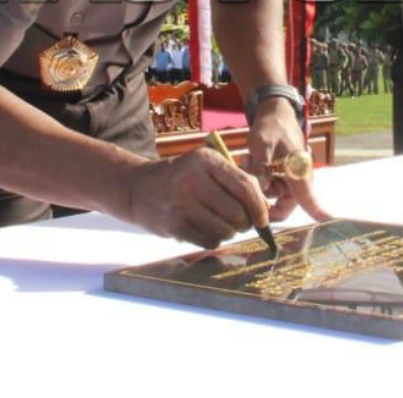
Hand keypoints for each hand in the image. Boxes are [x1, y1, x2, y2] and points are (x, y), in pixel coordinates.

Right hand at [124, 149, 269, 247]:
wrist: (138, 188)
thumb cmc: (180, 177)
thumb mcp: (205, 166)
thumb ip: (235, 179)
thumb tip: (264, 206)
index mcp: (206, 160)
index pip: (244, 186)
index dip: (259, 206)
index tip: (263, 218)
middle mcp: (192, 179)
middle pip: (236, 212)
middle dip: (244, 223)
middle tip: (239, 222)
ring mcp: (181, 204)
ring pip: (224, 230)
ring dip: (229, 233)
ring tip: (220, 224)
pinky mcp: (174, 225)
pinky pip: (209, 241)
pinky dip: (213, 240)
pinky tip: (205, 230)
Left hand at [245, 98, 329, 222]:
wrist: (274, 112)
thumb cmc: (271, 126)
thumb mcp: (261, 144)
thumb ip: (260, 168)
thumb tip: (259, 192)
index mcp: (298, 169)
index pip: (308, 195)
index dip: (316, 210)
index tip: (327, 220)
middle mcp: (298, 178)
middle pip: (284, 204)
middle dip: (263, 197)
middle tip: (247, 181)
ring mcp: (290, 178)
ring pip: (273, 195)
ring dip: (258, 183)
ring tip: (247, 159)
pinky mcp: (282, 176)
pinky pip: (270, 186)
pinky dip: (259, 177)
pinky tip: (250, 159)